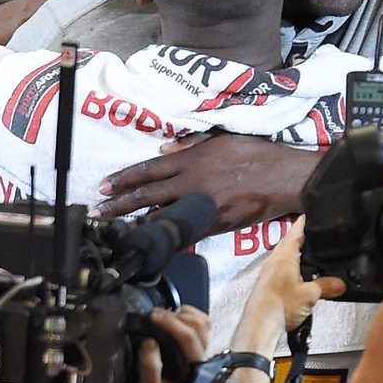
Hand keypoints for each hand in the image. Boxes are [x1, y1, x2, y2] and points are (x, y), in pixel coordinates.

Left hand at [97, 134, 320, 232]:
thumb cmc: (256, 152)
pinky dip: (168, 238)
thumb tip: (163, 152)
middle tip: (98, 212)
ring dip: (138, 224)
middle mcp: (192, 183)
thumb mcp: (222, 137)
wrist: (283, 177)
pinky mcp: (216, 224)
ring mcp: (203, 206)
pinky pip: (187, 233)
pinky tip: (153, 244)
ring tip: (116, 231)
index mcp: (193, 160)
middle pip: (148, 194)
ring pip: (163, 216)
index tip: (103, 185)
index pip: (149, 169)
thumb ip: (191, 145)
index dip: (124, 178)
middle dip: (120, 204)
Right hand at [130, 305, 209, 382]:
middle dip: (177, 316)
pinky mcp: (196, 351)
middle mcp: (202, 360)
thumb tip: (149, 342)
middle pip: (200, 326)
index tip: (152, 316)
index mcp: (193, 371)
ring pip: (203, 324)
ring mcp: (201, 355)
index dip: (171, 323)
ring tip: (163, 315)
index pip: (189, 339)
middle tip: (155, 314)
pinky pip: (200, 327)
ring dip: (184, 314)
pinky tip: (172, 318)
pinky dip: (188, 317)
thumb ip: (149, 369)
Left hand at [232, 215, 346, 353]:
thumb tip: (341, 284)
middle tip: (314, 235)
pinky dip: (291, 267)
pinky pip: (280, 268)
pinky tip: (299, 277)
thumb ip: (326, 286)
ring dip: (295, 254)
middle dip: (302, 238)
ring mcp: (268, 271)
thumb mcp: (310, 295)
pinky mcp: (266, 283)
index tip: (311, 214)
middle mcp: (274, 259)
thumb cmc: (280, 305)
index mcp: (284, 255)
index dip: (305, 222)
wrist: (259, 324)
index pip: (296, 231)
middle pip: (289, 242)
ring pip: (284, 256)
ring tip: (310, 256)